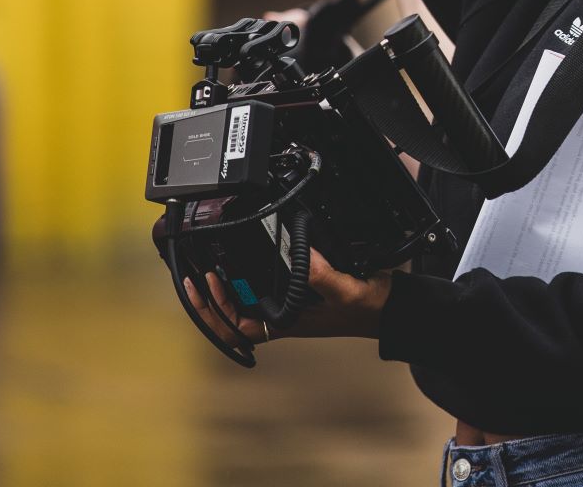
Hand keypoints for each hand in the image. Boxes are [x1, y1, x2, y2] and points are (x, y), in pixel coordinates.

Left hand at [184, 247, 393, 346]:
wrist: (388, 308)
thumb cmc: (367, 308)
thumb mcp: (346, 290)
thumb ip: (322, 275)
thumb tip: (300, 255)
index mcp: (285, 323)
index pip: (236, 327)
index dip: (216, 309)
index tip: (209, 283)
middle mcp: (281, 317)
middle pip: (230, 319)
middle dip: (207, 302)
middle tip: (194, 276)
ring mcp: (287, 306)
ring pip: (241, 306)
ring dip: (222, 293)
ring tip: (207, 270)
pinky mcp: (297, 293)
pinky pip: (260, 291)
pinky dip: (245, 280)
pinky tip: (242, 263)